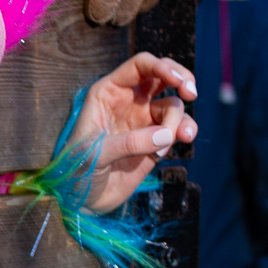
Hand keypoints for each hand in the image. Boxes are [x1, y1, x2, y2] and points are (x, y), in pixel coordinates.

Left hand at [67, 53, 197, 213]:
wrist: (81, 201)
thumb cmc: (76, 170)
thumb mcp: (94, 154)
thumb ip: (128, 143)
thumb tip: (166, 134)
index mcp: (108, 92)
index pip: (140, 66)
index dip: (161, 66)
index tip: (177, 81)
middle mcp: (129, 101)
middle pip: (163, 75)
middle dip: (182, 79)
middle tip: (191, 94)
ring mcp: (144, 121)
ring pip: (174, 106)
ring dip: (180, 119)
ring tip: (178, 138)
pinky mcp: (156, 142)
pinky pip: (178, 129)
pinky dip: (184, 132)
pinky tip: (175, 145)